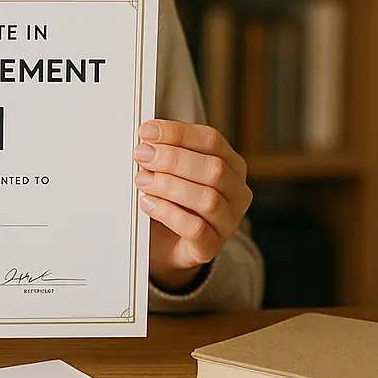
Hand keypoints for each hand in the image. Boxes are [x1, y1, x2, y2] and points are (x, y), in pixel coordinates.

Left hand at [133, 119, 251, 293]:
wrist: (164, 244)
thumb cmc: (170, 199)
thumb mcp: (170, 170)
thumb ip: (164, 151)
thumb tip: (146, 136)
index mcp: (231, 165)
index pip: (211, 140)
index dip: (178, 133)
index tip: (147, 131)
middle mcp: (236, 193)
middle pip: (213, 168)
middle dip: (172, 158)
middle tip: (141, 155)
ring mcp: (227, 222)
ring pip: (207, 199)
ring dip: (169, 185)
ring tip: (142, 180)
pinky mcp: (210, 246)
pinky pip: (195, 228)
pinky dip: (168, 212)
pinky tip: (147, 203)